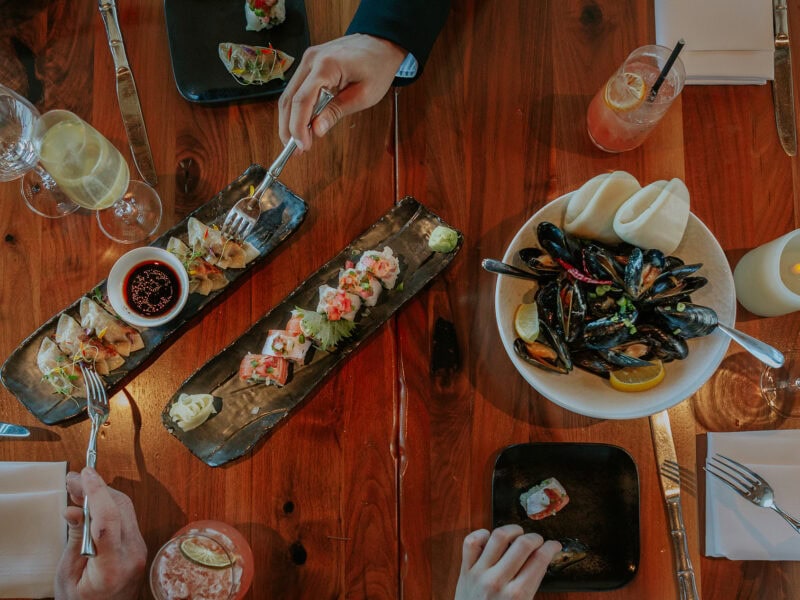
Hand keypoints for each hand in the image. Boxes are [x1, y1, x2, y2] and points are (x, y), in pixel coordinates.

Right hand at [55, 468, 146, 599]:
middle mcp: (132, 554)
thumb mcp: (68, 576)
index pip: (109, 520)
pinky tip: (92, 502)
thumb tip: (73, 508)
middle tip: (73, 479)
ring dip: (103, 494)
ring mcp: (140, 549)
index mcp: (112, 567)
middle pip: (119, 508)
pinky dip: (109, 505)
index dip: (97, 493)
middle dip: (96, 488)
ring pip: (125, 509)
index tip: (85, 474)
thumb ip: (74, 541)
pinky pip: (126, 517)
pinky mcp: (139, 545)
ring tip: (78, 488)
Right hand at [278, 33, 405, 150]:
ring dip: (289, 119)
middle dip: (288, 127)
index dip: (298, 127)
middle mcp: (311, 59)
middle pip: (289, 98)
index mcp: (326, 65)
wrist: (381, 42)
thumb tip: (316, 130)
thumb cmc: (378, 66)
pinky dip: (297, 108)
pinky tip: (302, 124)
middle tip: (294, 149)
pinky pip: (297, 88)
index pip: (302, 100)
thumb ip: (337, 111)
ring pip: (289, 94)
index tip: (302, 146)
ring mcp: (308, 59)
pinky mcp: (309, 63)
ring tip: (296, 141)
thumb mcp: (364, 95)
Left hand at [454, 525, 561, 599]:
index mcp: (518, 595)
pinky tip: (490, 537)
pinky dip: (482, 534)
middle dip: (535, 538)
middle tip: (538, 540)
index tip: (554, 545)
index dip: (551, 547)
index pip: (540, 560)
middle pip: (523, 544)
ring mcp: (480, 574)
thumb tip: (542, 559)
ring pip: (498, 537)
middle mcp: (498, 581)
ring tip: (518, 533)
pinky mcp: (465, 571)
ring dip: (512, 530)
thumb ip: (532, 585)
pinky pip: (471, 542)